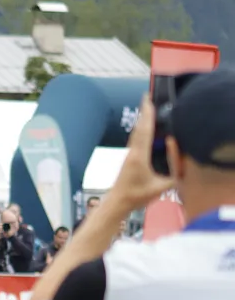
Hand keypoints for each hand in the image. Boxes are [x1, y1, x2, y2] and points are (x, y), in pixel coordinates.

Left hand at [107, 93, 174, 211]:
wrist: (117, 202)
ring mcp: (129, 154)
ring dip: (142, 119)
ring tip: (147, 108)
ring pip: (136, 133)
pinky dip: (141, 129)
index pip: (145, 131)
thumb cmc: (136, 196)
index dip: (148, 115)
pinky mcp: (129, 158)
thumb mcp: (161, 187)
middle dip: (144, 112)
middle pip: (139, 128)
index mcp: (140, 156)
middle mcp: (133, 152)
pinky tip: (145, 128)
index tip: (149, 100)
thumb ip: (174, 175)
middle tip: (147, 97)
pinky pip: (136, 139)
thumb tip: (183, 162)